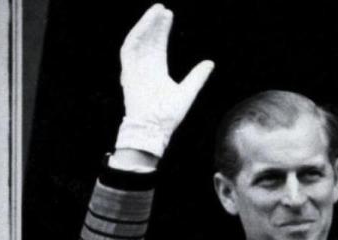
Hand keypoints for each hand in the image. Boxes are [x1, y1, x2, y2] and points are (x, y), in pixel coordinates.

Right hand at [116, 4, 213, 156]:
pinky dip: (136, 35)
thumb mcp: (187, 92)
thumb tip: (210, 62)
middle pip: (148, 40)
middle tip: (163, 8)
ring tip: (156, 11)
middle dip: (155, 24)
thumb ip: (197, 77)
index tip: (169, 15)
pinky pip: (129, 49)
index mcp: (156, 72)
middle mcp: (144, 69)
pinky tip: (145, 24)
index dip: (162, 30)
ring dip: (145, 25)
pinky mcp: (128, 73)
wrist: (154, 129)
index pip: (158, 46)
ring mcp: (135, 70)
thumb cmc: (168, 116)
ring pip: (138, 41)